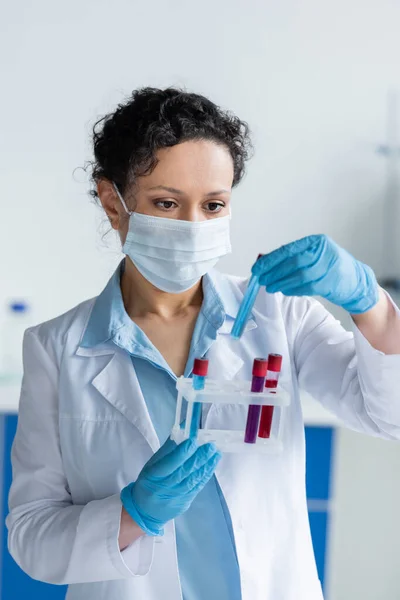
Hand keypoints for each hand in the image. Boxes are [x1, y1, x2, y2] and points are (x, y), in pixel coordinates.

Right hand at [120, 437, 220, 535]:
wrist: (146, 511)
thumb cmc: (149, 481)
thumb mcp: (152, 464)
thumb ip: (168, 447)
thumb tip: (184, 428)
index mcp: (152, 475)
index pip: (168, 464)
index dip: (181, 453)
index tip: (193, 441)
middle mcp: (164, 487)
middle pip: (183, 472)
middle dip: (199, 458)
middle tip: (211, 446)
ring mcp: (175, 497)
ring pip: (193, 480)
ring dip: (206, 466)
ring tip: (216, 453)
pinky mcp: (185, 502)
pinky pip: (197, 487)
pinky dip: (205, 475)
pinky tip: (212, 465)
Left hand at [252, 234, 378, 313]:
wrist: (355, 280)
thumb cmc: (330, 267)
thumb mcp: (313, 255)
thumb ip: (292, 257)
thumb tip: (265, 261)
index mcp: (316, 242)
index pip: (288, 250)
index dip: (271, 260)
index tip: (257, 268)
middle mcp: (323, 252)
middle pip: (293, 263)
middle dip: (274, 272)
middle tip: (261, 279)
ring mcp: (328, 268)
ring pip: (299, 276)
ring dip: (281, 283)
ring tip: (270, 287)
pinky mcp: (330, 283)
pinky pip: (306, 287)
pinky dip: (292, 290)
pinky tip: (284, 290)